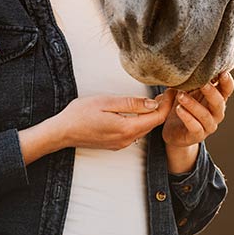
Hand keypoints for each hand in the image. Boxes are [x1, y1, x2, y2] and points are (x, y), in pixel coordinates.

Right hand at [54, 92, 172, 150]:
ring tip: (156, 98)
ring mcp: (121, 144)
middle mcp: (127, 139)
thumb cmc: (80, 114)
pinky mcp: (115, 144)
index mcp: (127, 128)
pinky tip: (139, 109)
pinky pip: (134, 132)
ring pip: (144, 128)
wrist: (61, 132)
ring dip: (152, 114)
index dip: (168, 104)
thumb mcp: (106, 102)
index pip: (157, 118)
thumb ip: (131, 103)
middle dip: (163, 108)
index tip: (172, 90)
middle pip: (153, 124)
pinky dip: (142, 120)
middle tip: (167, 91)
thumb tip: (152, 103)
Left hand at [162, 71, 233, 151]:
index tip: (221, 71)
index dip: (227, 80)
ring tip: (181, 96)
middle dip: (211, 91)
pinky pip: (195, 127)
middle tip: (201, 82)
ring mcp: (209, 125)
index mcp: (217, 98)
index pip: (227, 89)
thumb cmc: (182, 106)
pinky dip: (188, 118)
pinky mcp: (198, 136)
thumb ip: (189, 81)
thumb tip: (187, 65)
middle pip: (219, 102)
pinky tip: (179, 109)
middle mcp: (216, 112)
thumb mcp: (185, 91)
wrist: (173, 131)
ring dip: (193, 105)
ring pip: (206, 115)